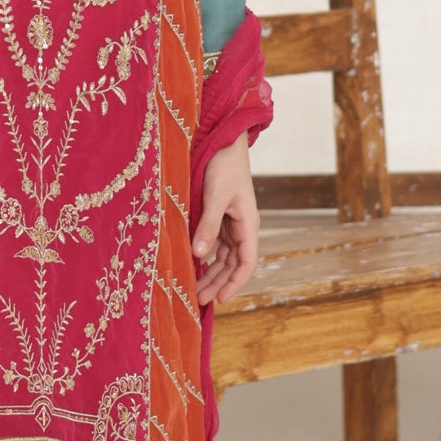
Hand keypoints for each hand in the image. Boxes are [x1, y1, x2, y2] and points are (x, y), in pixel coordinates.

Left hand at [191, 137, 260, 306]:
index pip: (246, 261)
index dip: (235, 282)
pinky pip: (213, 243)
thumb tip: (200, 255)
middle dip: (218, 282)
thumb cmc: (223, 165)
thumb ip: (207, 225)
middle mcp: (241, 226)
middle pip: (232, 263)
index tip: (221, 299)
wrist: (222, 139)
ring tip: (195, 290)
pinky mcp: (218, 215)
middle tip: (200, 301)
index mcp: (248, 223)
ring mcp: (229, 222)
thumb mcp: (215, 196)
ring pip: (222, 256)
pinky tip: (192, 266)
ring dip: (210, 272)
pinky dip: (205, 256)